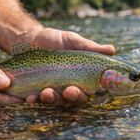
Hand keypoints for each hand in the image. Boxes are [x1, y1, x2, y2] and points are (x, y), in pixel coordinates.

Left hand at [0, 0, 114, 104]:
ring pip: (54, 101)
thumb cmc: (54, 40)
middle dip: (71, 97)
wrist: (28, 38)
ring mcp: (50, 90)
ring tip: (45, 93)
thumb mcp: (72, 41)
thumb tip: (112, 50)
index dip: (86, 92)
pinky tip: (28, 98)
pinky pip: (34, 100)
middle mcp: (65, 87)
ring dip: (51, 99)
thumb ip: (90, 48)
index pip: (87, 90)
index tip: (82, 89)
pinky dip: (32, 100)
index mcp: (78, 78)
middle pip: (72, 99)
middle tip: (68, 91)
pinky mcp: (33, 92)